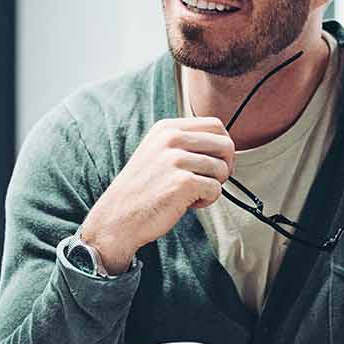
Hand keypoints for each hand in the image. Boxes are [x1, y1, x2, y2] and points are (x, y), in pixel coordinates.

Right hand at [77, 117, 234, 273]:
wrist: (118, 217)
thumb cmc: (143, 189)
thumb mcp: (157, 152)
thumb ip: (185, 143)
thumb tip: (224, 144)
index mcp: (167, 128)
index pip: (216, 125)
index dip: (223, 146)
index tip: (214, 163)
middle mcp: (171, 139)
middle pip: (225, 145)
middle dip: (225, 166)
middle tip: (208, 181)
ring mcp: (176, 160)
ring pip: (223, 169)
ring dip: (213, 186)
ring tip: (191, 194)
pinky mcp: (183, 183)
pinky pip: (216, 189)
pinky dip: (207, 201)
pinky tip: (187, 203)